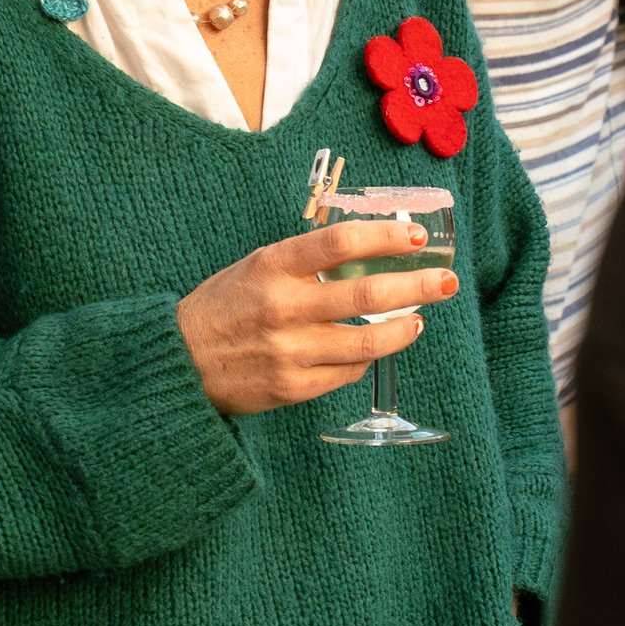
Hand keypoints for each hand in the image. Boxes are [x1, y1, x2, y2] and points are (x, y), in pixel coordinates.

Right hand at [178, 218, 459, 414]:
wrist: (178, 361)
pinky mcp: (291, 388)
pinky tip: (372, 350)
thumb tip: (366, 251)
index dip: (385, 237)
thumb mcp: (254, 267)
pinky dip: (366, 360)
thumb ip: (304, 262)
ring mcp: (289, 351)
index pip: (341, 242)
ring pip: (367, 343)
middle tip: (446, 281)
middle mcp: (284, 307)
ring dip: (404, 330)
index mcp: (272, 266)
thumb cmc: (222, 306)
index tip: (416, 239)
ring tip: (419, 320)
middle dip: (417, 287)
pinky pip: (346, 373)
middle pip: (367, 295)